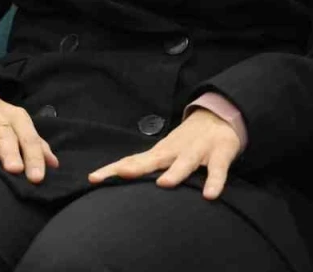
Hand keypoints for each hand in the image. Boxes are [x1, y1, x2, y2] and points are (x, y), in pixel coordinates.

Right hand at [0, 81, 57, 183]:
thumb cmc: (0, 119)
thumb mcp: (20, 127)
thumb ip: (36, 145)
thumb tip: (54, 164)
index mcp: (17, 119)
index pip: (29, 138)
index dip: (34, 157)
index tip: (37, 177)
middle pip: (6, 134)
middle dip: (11, 151)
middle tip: (15, 169)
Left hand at [88, 109, 240, 199]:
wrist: (219, 116)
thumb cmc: (187, 142)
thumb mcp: (165, 153)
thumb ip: (146, 167)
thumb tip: (119, 181)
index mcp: (160, 153)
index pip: (133, 161)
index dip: (113, 170)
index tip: (93, 179)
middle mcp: (175, 151)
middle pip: (153, 160)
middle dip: (136, 168)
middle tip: (120, 175)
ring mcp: (197, 151)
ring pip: (185, 163)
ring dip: (175, 172)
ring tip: (164, 184)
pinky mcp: (219, 153)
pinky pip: (217, 170)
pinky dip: (214, 181)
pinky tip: (209, 195)